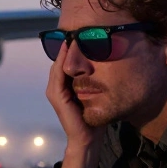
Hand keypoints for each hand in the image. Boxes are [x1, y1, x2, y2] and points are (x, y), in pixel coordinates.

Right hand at [45, 44, 102, 167]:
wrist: (89, 139)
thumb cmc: (95, 118)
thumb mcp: (97, 94)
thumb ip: (98, 81)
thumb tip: (111, 64)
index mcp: (65, 86)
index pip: (67, 61)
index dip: (73, 48)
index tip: (82, 33)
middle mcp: (57, 87)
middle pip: (61, 60)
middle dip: (67, 45)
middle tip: (75, 28)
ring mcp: (55, 91)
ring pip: (58, 64)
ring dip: (64, 50)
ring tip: (72, 35)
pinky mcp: (57, 96)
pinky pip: (58, 73)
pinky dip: (63, 61)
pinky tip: (70, 49)